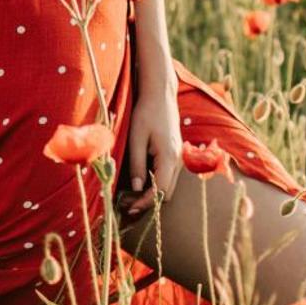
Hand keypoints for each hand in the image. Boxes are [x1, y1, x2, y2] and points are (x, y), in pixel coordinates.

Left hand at [120, 81, 182, 218]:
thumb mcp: (136, 138)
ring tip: (131, 195)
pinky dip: (156, 183)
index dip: (146, 203)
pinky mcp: (175, 154)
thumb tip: (136, 189)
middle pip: (167, 192)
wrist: (160, 95)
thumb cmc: (145, 114)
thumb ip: (137, 164)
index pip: (160, 190)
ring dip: (152, 193)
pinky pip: (168, 176)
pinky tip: (140, 181)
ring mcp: (178, 157)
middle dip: (148, 201)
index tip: (130, 209)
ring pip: (168, 185)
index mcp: (169, 157)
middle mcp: (178, 160)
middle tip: (127, 203)